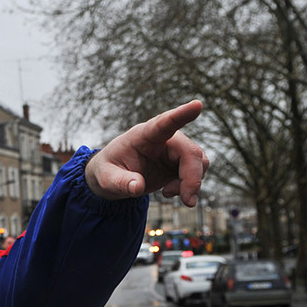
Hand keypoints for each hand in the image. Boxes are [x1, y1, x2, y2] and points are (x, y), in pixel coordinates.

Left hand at [84, 100, 208, 206]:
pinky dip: (189, 186)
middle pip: (190, 152)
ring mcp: (174, 149)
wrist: (113, 176)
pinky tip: (169, 191)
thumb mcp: (107, 179)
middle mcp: (164, 139)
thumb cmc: (108, 171)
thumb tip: (136, 187)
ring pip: (199, 161)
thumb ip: (121, 182)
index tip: (197, 105)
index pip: (164, 123)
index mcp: (143, 135)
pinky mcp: (180, 162)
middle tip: (187, 201)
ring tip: (166, 193)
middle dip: (193, 177)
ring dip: (191, 183)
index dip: (181, 114)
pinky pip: (197, 172)